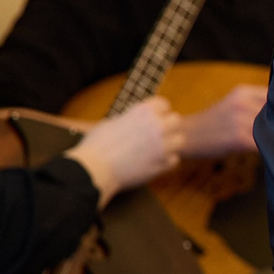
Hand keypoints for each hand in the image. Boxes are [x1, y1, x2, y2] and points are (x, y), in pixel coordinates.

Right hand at [63, 97, 182, 201]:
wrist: (94, 169)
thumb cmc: (97, 146)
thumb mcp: (111, 122)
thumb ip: (129, 120)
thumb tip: (132, 122)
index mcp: (143, 111)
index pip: (164, 104)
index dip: (158, 111)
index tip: (153, 118)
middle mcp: (156, 126)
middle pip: (175, 120)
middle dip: (167, 126)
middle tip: (157, 135)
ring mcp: (161, 146)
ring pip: (179, 140)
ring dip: (170, 144)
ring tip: (157, 150)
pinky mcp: (161, 165)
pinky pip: (174, 160)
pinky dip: (166, 162)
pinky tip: (154, 163)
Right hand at [179, 84, 268, 158]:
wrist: (186, 136)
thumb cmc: (212, 123)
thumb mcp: (232, 104)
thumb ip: (255, 104)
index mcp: (243, 91)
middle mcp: (242, 102)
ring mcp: (240, 119)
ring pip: (271, 129)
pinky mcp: (238, 138)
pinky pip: (262, 144)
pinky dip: (269, 149)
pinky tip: (271, 153)